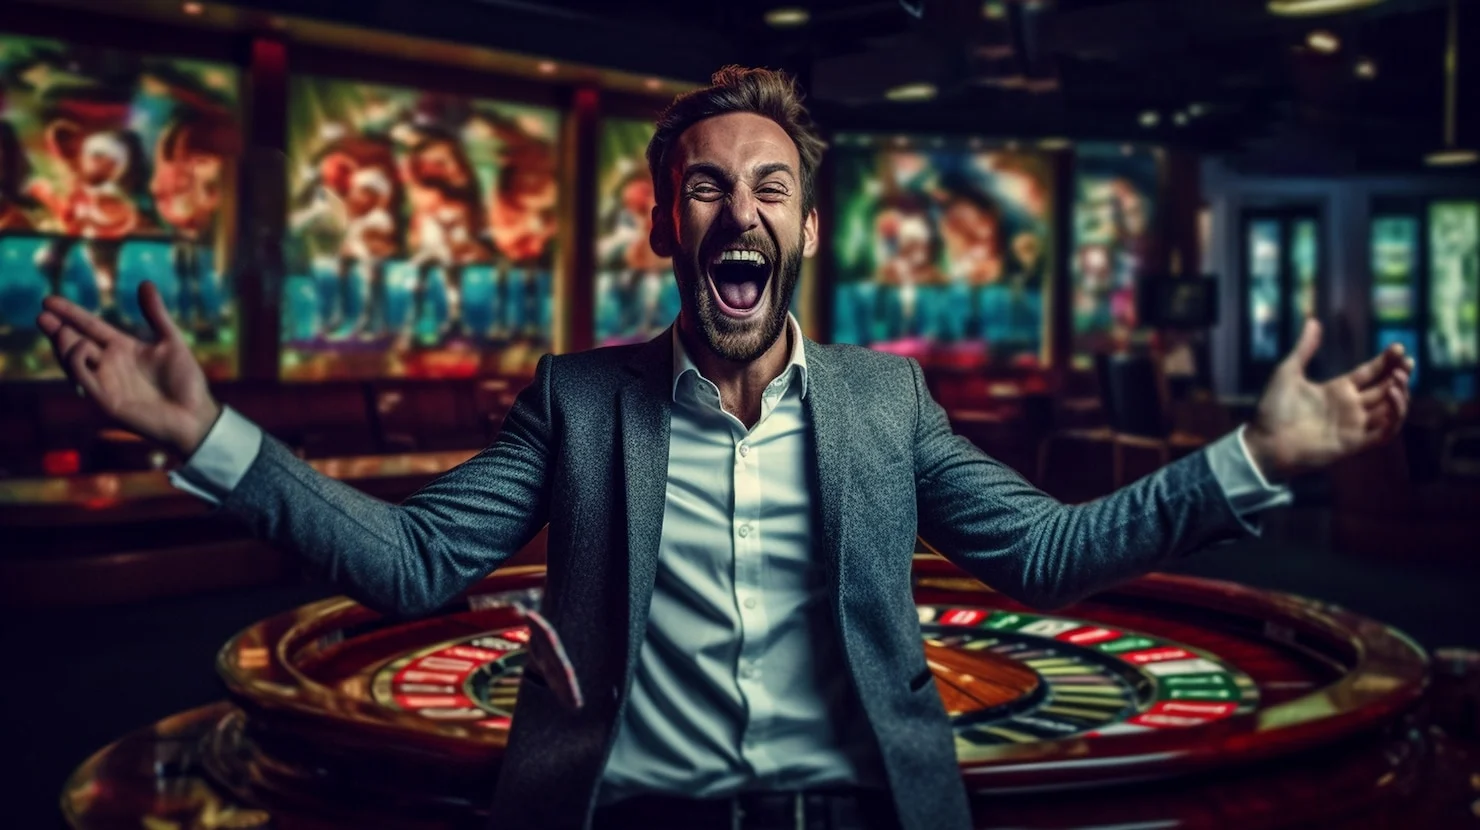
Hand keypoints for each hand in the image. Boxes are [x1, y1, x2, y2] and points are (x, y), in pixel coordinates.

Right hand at [36, 282, 220, 456]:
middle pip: (74, 342)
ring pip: (73, 360)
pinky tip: (82, 347)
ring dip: (66, 345)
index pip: (90, 326)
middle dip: (57, 329)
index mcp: (123, 348)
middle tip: (43, 315)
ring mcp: (106, 382)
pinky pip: (84, 379)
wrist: (196, 416)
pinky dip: (78, 362)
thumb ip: (156, 314)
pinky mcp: (106, 400)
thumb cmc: (186, 382)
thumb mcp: (172, 341)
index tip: (48, 301)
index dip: (70, 313)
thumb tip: (145, 283)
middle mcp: (110, 364)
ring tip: (62, 330)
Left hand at [1244, 319, 1411, 482]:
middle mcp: (1350, 407)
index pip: (1370, 373)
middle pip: (1385, 389)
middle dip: (1399, 375)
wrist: (1264, 441)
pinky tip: (1394, 400)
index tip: (1397, 347)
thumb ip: (1304, 348)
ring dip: (1400, 396)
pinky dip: (1394, 418)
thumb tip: (1313, 320)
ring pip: (1390, 411)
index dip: (1386, 361)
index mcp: (1337, 390)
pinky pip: (1384, 433)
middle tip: (1407, 363)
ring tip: (1398, 379)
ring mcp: (1354, 426)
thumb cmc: (1273, 409)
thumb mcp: (1288, 372)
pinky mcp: (1354, 443)